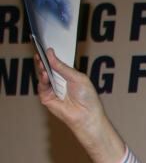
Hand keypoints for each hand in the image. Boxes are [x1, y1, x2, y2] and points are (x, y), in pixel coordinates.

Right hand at [36, 47, 124, 162]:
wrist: (87, 115)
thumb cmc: (88, 98)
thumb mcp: (77, 77)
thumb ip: (62, 67)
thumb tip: (50, 53)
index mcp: (69, 76)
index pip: (58, 63)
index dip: (52, 56)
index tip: (48, 47)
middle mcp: (60, 82)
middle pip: (48, 68)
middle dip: (44, 60)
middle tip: (41, 51)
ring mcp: (52, 90)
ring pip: (43, 75)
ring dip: (42, 68)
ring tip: (42, 61)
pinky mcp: (47, 98)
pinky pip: (41, 86)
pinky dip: (42, 79)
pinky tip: (45, 74)